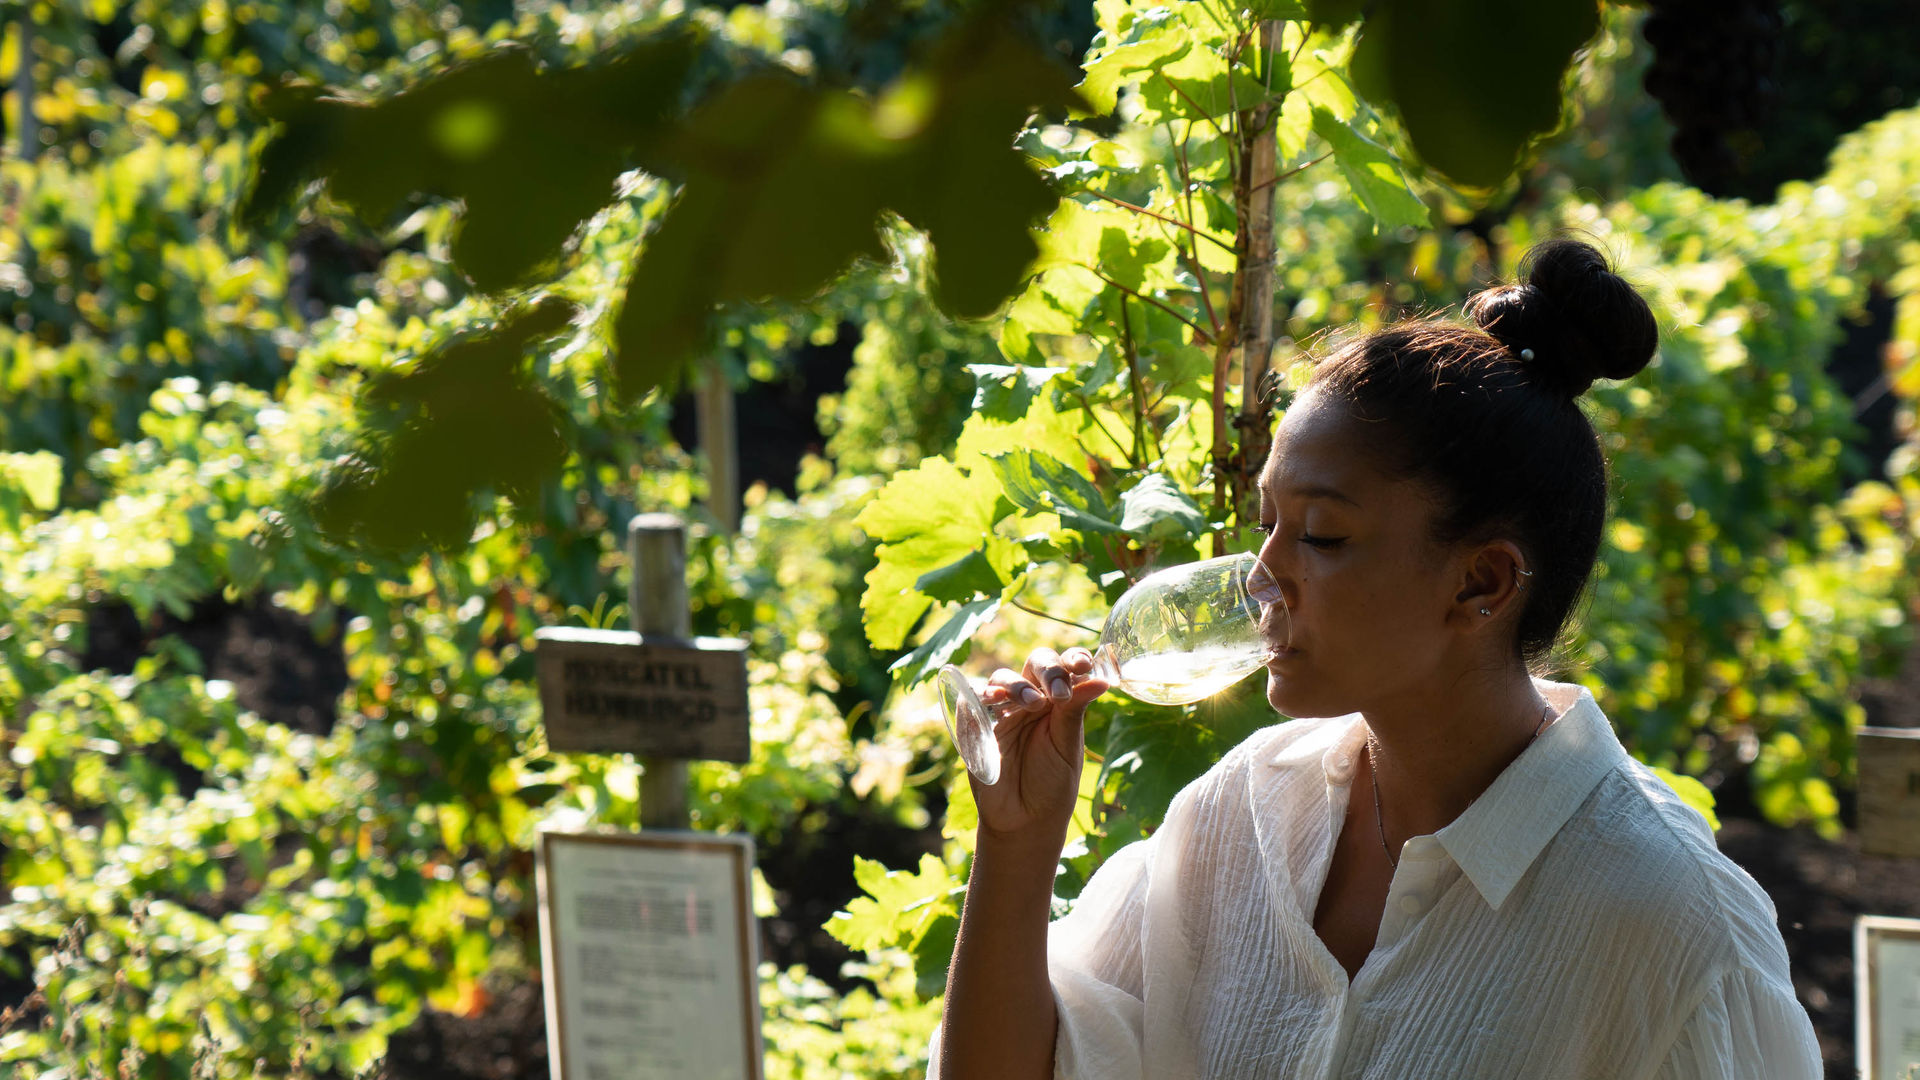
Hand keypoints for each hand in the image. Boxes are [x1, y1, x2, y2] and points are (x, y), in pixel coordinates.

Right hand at [971, 645, 1108, 845]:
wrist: (1025, 820)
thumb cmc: (1053, 783)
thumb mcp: (1068, 745)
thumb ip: (1076, 710)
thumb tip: (1103, 679)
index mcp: (1059, 701)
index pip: (1065, 666)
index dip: (1073, 658)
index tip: (1084, 665)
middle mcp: (1031, 699)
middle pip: (1035, 664)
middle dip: (1048, 671)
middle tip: (1059, 693)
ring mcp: (1003, 711)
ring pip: (1004, 677)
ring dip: (1018, 685)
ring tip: (1033, 705)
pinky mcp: (977, 724)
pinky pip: (973, 699)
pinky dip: (983, 694)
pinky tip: (995, 700)